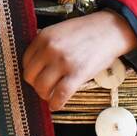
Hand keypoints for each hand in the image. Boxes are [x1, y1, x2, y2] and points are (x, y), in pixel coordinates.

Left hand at [22, 9, 136, 110]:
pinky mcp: (77, 74)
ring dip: (45, 95)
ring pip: (42, 87)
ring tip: (51, 96)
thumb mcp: (58, 31)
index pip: (26, 61)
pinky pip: (60, 94)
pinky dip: (56, 103)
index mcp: (43, 37)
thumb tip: (37, 65)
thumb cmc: (85, 31)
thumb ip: (46, 44)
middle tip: (44, 88)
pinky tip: (56, 105)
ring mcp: (63, 62)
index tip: (37, 77)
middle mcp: (50, 49)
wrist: (109, 30)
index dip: (31, 72)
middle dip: (36, 85)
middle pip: (31, 76)